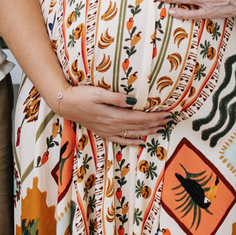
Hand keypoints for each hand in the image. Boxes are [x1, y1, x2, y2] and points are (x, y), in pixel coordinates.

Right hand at [54, 83, 172, 145]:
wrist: (65, 104)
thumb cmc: (81, 95)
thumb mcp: (99, 92)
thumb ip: (117, 98)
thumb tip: (134, 101)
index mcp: (114, 116)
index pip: (140, 117)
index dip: (155, 116)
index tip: (168, 114)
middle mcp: (113, 126)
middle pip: (139, 126)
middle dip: (156, 123)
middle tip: (170, 120)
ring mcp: (108, 131)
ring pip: (133, 133)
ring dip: (149, 131)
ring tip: (161, 129)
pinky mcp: (103, 132)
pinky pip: (122, 140)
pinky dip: (133, 141)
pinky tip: (142, 142)